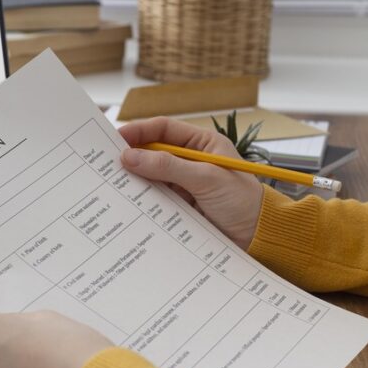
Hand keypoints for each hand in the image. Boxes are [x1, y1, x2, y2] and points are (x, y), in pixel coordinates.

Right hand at [118, 117, 263, 248]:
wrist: (259, 237)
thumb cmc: (243, 202)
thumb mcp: (205, 178)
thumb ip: (167, 166)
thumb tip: (130, 157)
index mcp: (202, 144)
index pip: (164, 130)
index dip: (139, 131)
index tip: (117, 138)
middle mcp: (191, 160)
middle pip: (153, 151)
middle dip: (132, 155)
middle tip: (108, 161)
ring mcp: (184, 183)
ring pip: (152, 175)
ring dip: (135, 178)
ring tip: (113, 181)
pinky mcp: (180, 205)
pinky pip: (155, 197)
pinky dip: (142, 198)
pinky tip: (128, 200)